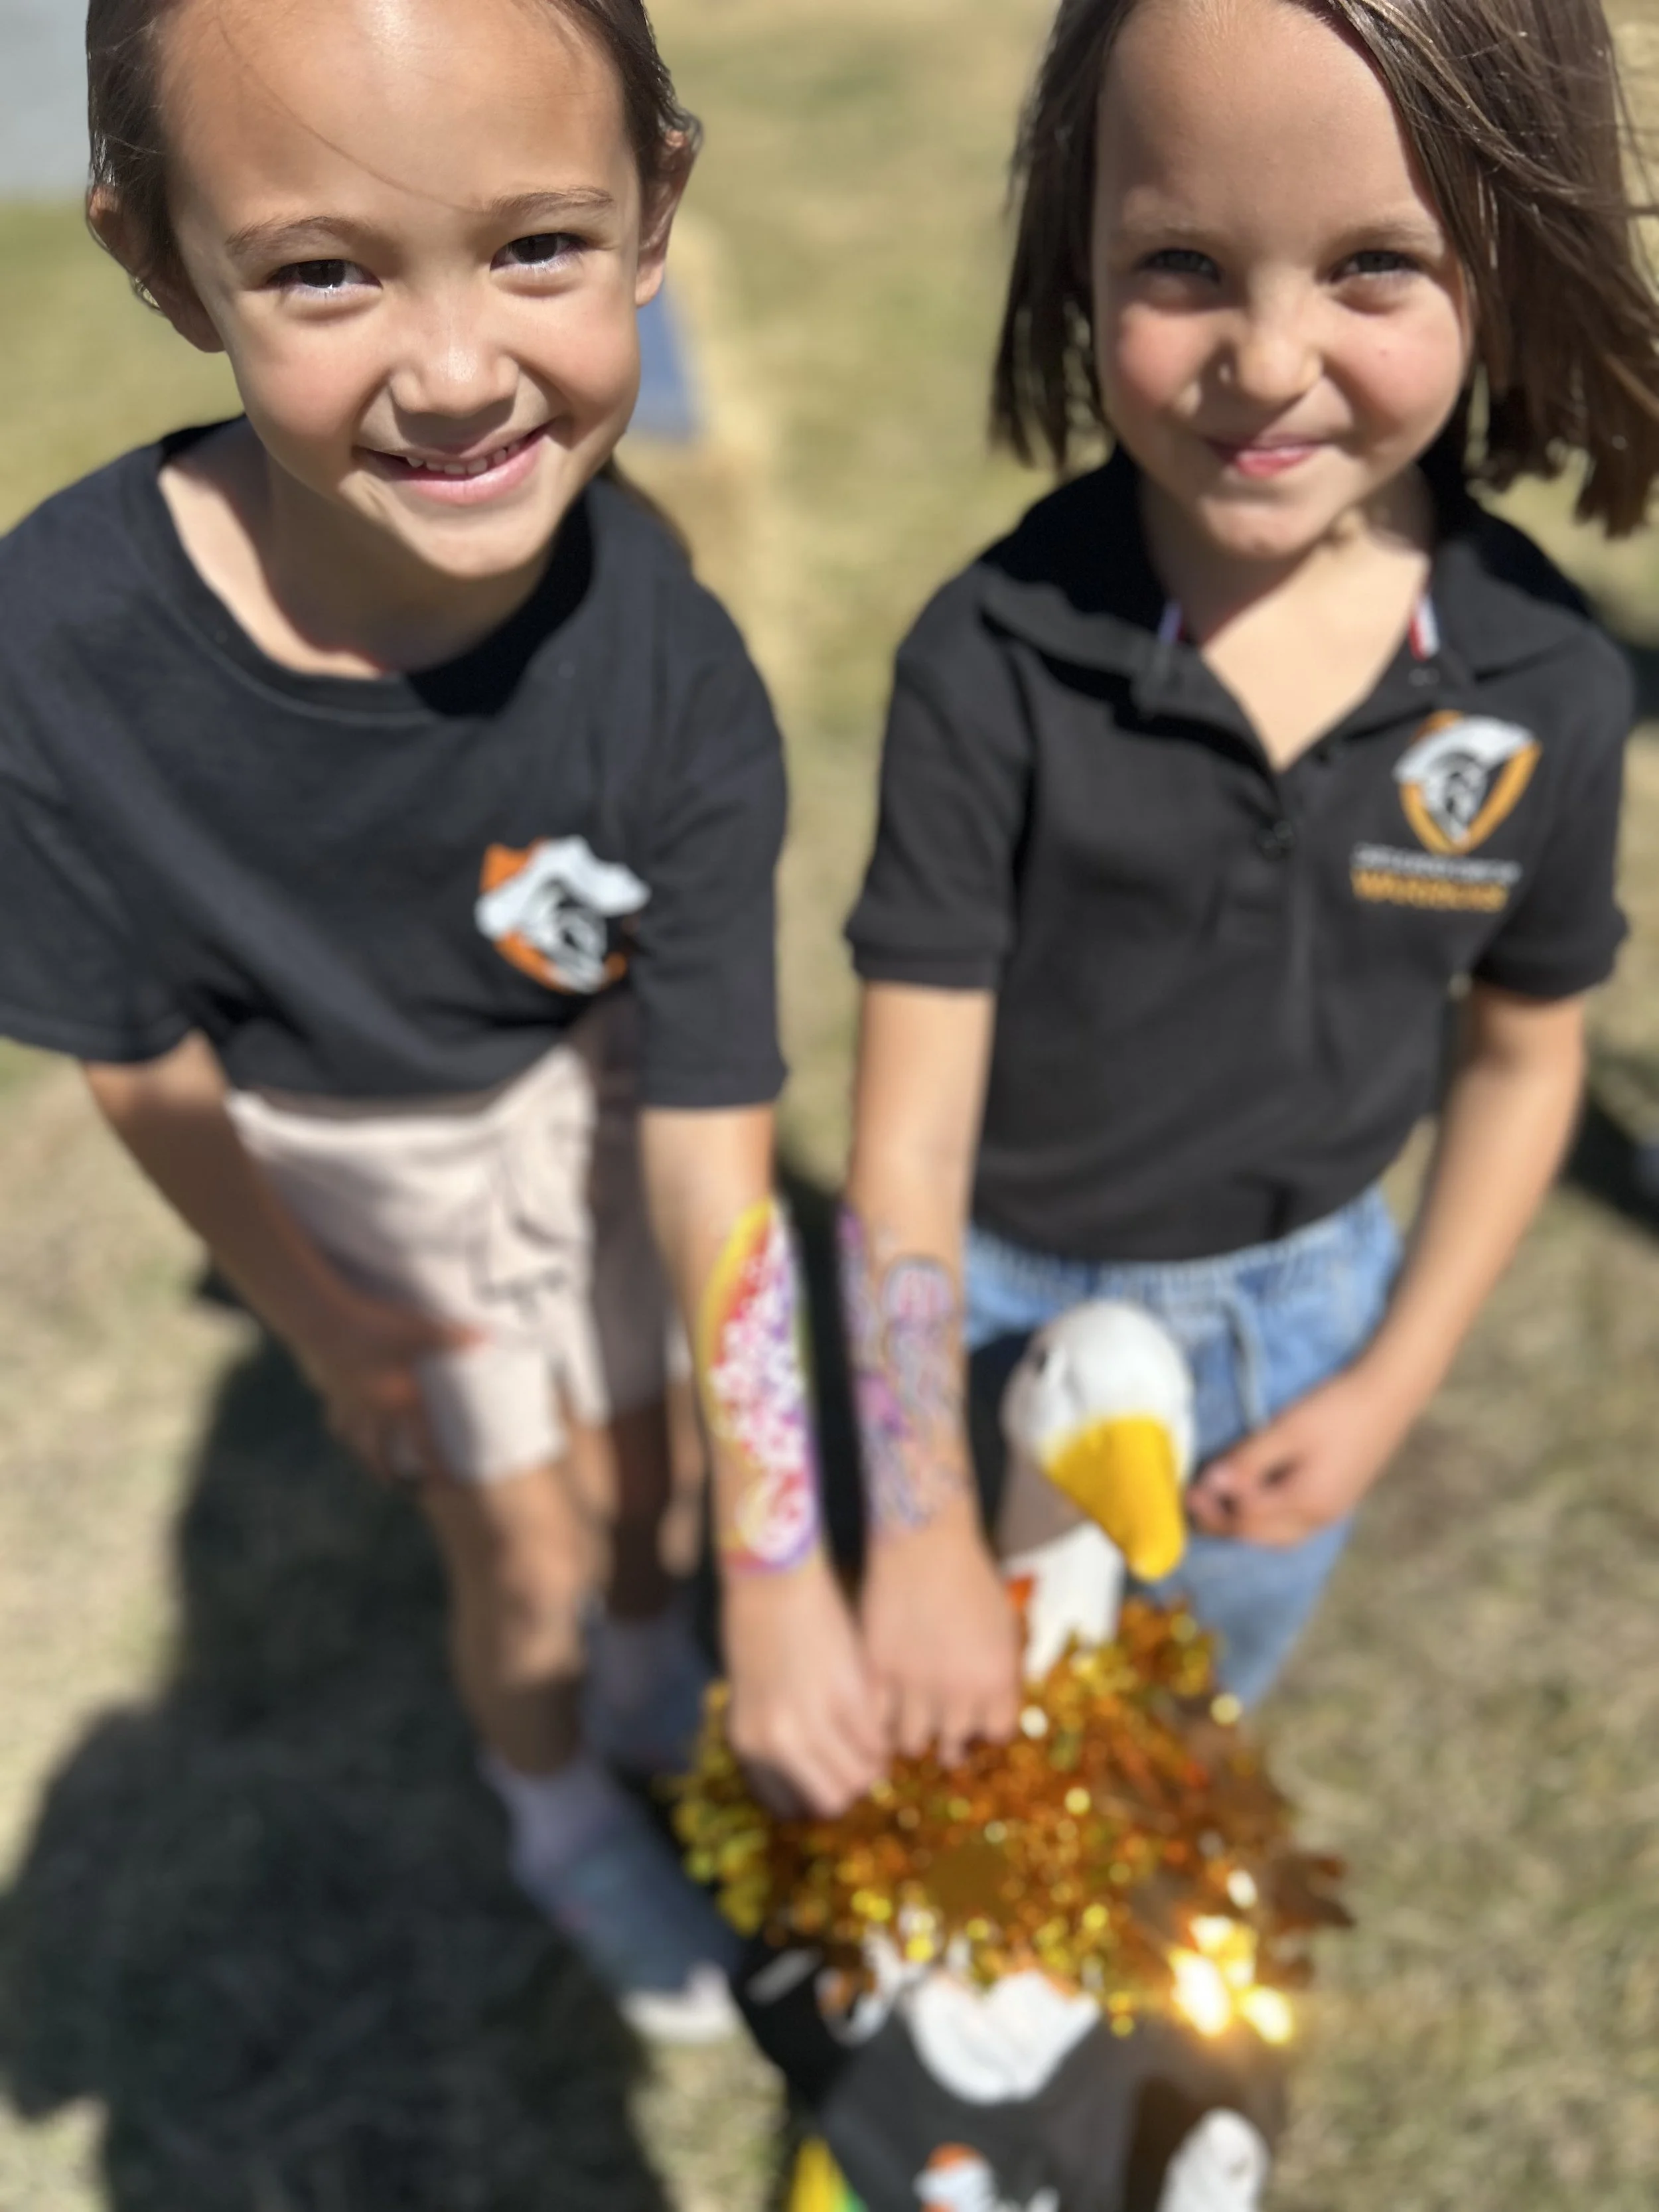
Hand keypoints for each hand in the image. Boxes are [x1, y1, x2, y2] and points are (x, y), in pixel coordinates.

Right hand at [291, 1290, 476, 1483]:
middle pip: (382, 1454)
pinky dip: (343, 1426)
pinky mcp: (327, 1388)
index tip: (446, 1488)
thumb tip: (486, 1338)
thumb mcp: (418, 1329)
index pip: (422, 1445)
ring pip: (356, 1441)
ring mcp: (346, 1402)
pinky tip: (344, 1423)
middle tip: (404, 1488)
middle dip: (393, 1474)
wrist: (319, 1321)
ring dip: (366, 1456)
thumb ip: (452, 1338)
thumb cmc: (372, 1327)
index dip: (435, 1469)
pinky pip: (336, 1416)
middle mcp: (373, 1410)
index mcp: (400, 1402)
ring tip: (372, 1464)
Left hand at [723, 1553, 885, 1817]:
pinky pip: (876, 1739)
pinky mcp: (847, 1697)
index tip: (829, 1778)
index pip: (787, 1802)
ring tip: (872, 1737)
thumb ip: (774, 1732)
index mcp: (749, 1741)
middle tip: (859, 1759)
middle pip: (831, 1798)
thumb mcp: (753, 1692)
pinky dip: (882, 1734)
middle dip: (849, 1783)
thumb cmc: (756, 1626)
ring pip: (860, 1776)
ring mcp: (814, 1722)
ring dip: (871, 1762)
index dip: (814, 1791)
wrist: (772, 1580)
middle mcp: (778, 1743)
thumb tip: (808, 1764)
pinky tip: (879, 1713)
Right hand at [861, 1504, 1021, 1767]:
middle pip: (953, 1746)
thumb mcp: (1005, 1626)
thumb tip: (993, 1707)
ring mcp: (915, 1684)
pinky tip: (886, 1707)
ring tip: (910, 1722)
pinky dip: (883, 1720)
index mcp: (997, 1679)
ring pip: (913, 1743)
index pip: (996, 1733)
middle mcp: (958, 1690)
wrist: (924, 1542)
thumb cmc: (971, 1577)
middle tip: (941, 1730)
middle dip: (949, 1741)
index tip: (976, 1721)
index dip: (985, 1727)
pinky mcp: (878, 1671)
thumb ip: (1001, 1672)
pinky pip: (879, 1719)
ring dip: (914, 1736)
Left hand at [1187, 1360, 1419, 1547]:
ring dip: (1246, 1524)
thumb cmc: (1337, 1408)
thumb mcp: (1287, 1430)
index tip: (1189, 1487)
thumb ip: (1249, 1461)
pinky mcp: (1338, 1498)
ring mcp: (1332, 1510)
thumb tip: (1211, 1485)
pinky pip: (1294, 1523)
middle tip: (1196, 1499)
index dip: (1213, 1508)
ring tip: (1220, 1502)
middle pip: (1261, 1536)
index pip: (1246, 1520)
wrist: (1389, 1395)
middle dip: (1225, 1523)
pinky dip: (1268, 1517)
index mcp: (1306, 1503)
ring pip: (1278, 1535)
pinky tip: (1257, 1497)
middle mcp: (1319, 1517)